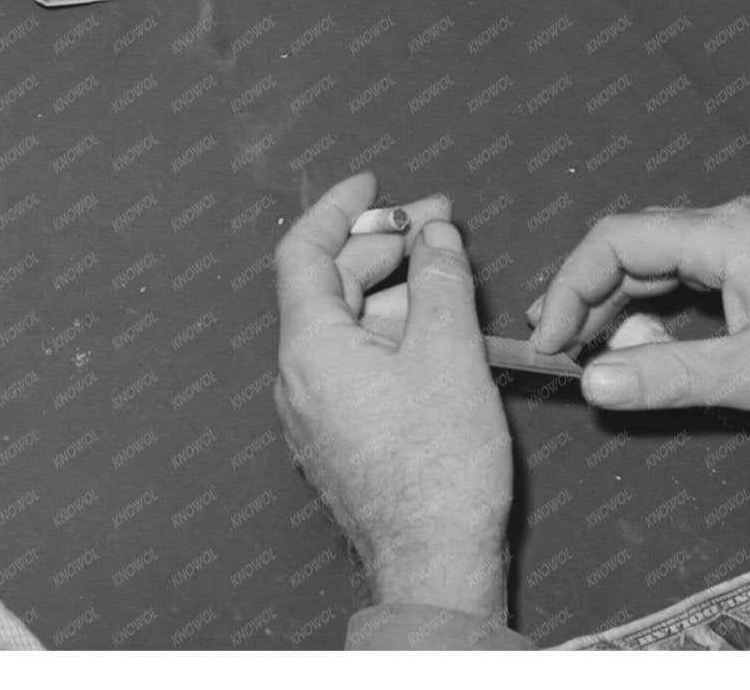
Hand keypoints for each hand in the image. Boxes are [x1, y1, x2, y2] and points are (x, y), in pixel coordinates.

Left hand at [274, 173, 510, 619]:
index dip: (340, 207)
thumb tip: (434, 234)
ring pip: (350, 322)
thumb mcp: (449, 353)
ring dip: (396, 286)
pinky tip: (438, 325)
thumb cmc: (439, 469)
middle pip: (332, 282)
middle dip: (384, 242)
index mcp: (310, 346)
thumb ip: (439, 280)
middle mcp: (300, 374)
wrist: (434, 567)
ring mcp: (318, 408)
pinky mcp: (342, 434)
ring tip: (449, 269)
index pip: (305, 250)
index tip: (375, 182)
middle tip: (439, 221)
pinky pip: (359, 360)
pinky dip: (394, 330)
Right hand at [529, 196, 749, 421]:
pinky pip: (699, 272)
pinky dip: (669, 306)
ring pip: (667, 260)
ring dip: (631, 305)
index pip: (616, 240)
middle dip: (591, 296)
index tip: (548, 339)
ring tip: (610, 357)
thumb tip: (592, 383)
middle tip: (562, 348)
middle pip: (636, 246)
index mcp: (724, 233)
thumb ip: (669, 375)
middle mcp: (734, 221)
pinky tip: (666, 344)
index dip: (570, 286)